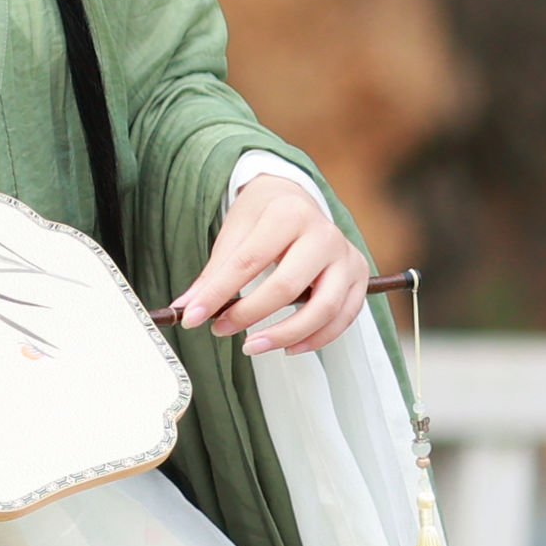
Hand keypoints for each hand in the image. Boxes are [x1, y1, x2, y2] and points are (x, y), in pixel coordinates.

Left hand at [173, 173, 368, 355]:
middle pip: (287, 286)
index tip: (192, 318)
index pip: (248, 261)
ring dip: (286, 335)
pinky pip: (345, 317)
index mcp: (288, 214)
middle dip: (250, 315)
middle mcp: (324, 234)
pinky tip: (288, 347)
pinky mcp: (359, 275)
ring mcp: (347, 256)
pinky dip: (317, 338)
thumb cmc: (261, 217)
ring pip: (324, 308)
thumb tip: (186, 309)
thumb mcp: (233, 232)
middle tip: (221, 330)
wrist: (295, 198)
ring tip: (252, 346)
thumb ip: (213, 273)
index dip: (218, 294)